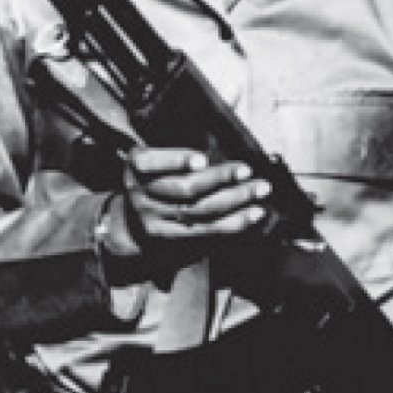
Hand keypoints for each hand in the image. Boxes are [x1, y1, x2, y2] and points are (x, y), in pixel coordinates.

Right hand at [101, 148, 271, 272]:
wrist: (132, 220)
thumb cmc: (154, 180)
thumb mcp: (155, 161)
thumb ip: (177, 157)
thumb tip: (222, 155)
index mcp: (135, 168)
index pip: (149, 162)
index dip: (176, 160)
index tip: (203, 159)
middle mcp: (140, 194)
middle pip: (183, 188)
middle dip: (219, 178)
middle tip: (246, 170)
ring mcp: (153, 218)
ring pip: (199, 209)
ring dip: (236, 199)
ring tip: (259, 189)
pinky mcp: (170, 237)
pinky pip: (207, 230)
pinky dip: (235, 222)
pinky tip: (253, 213)